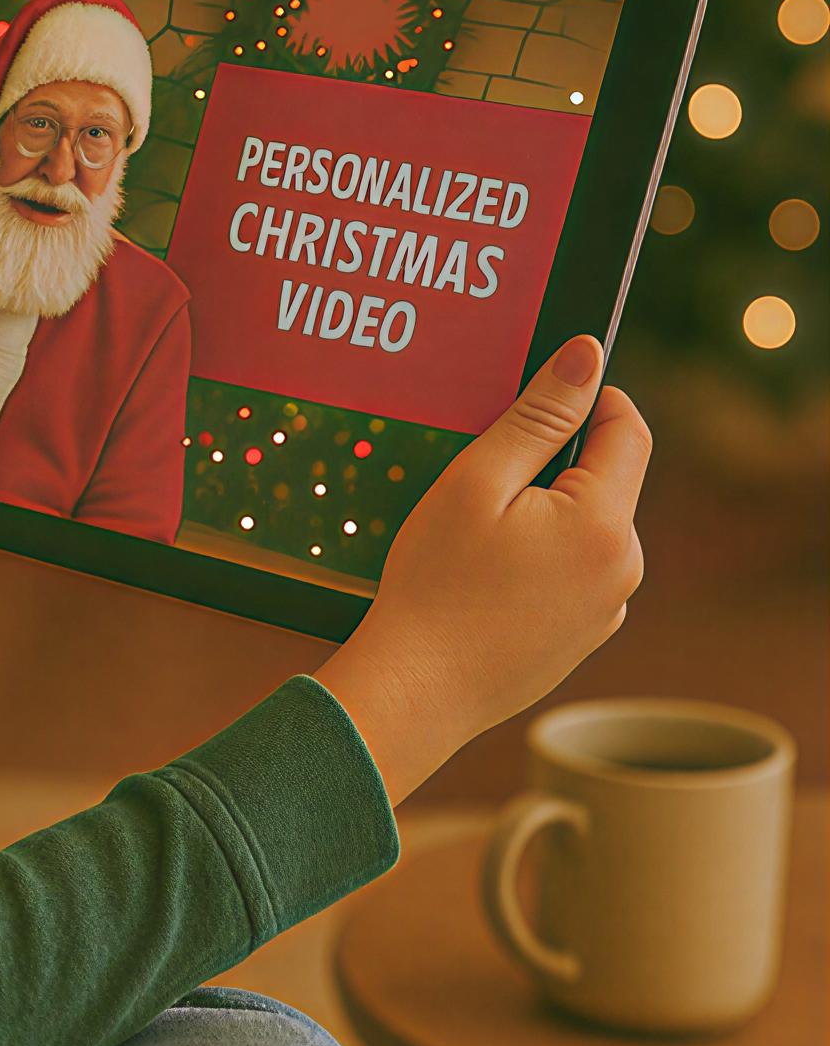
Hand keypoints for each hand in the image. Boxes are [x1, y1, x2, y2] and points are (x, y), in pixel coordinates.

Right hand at [316, 334, 651, 805]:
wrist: (417, 690)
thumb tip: (588, 355)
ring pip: (586, 527)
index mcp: (605, 523)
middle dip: (552, 463)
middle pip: (606, 480)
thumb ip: (537, 417)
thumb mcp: (476, 482)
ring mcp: (608, 609)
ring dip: (543, 511)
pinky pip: (573, 571)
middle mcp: (625, 568)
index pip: (628, 429)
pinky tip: (482, 576)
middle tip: (478, 475)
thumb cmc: (436, 582)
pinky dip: (538, 557)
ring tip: (472, 533)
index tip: (533, 396)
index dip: (587, 398)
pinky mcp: (584, 637)